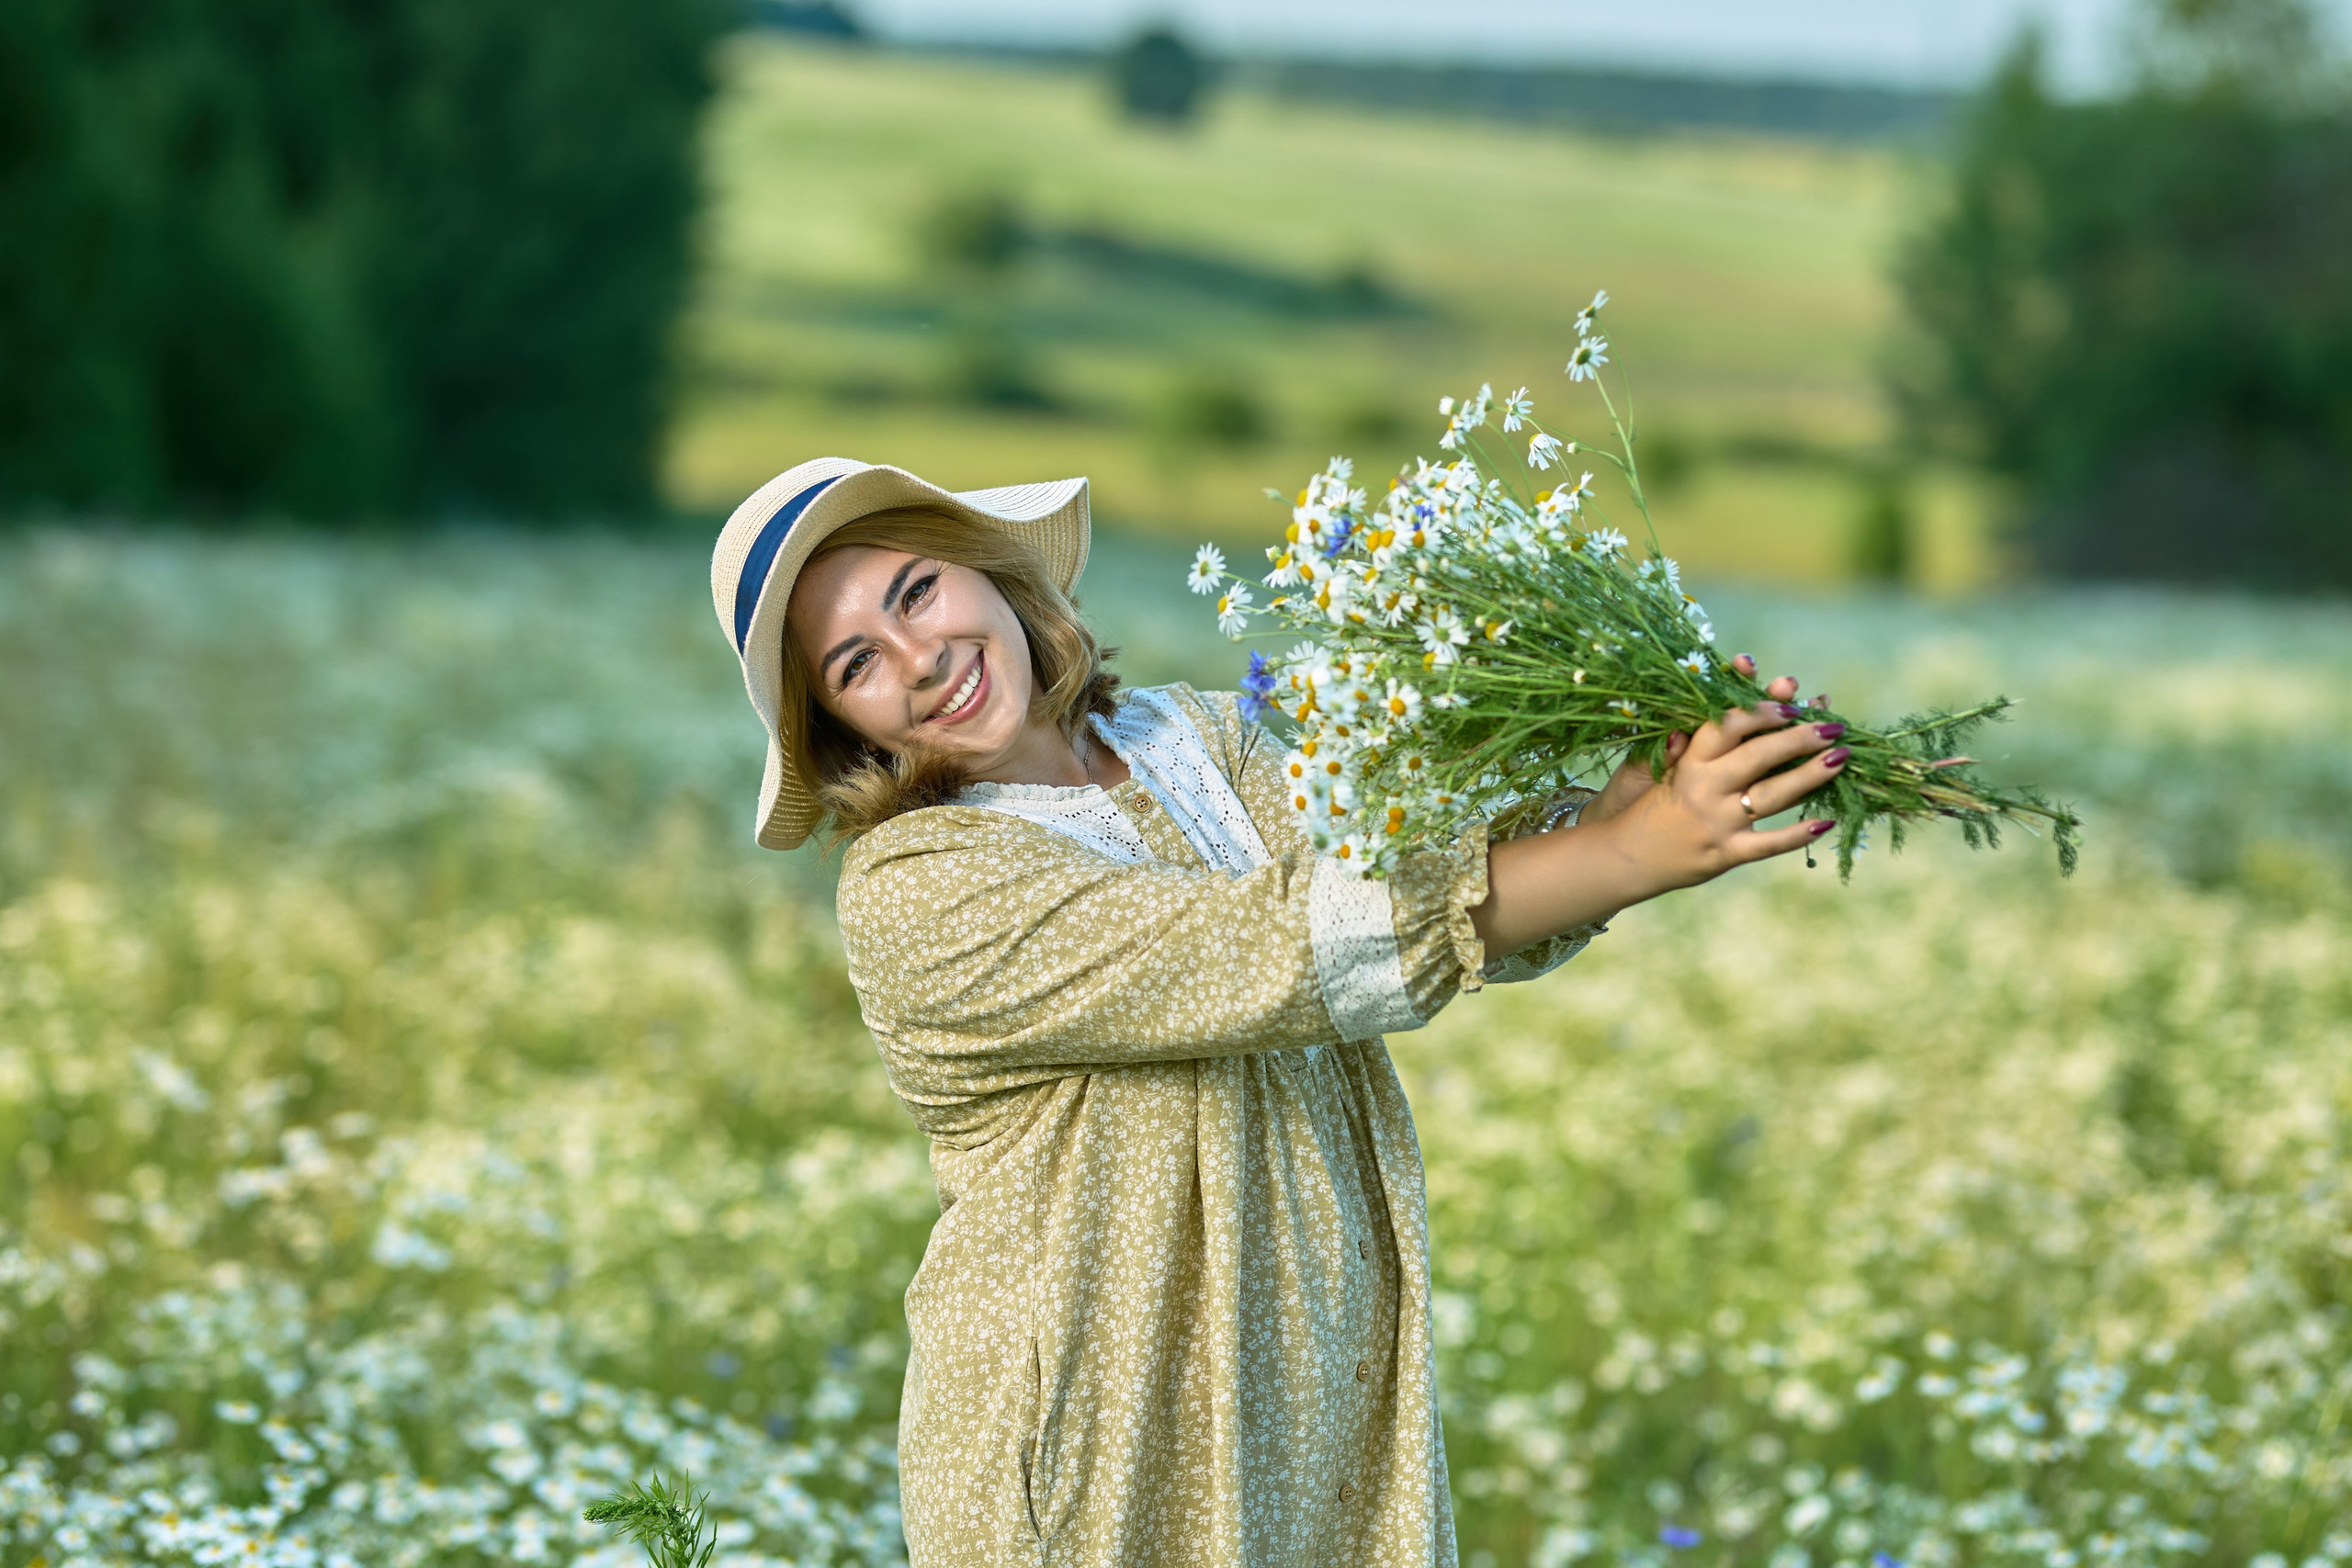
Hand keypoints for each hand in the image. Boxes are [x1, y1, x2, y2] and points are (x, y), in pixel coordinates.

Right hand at [1472, 657, 1843, 953]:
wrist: (1620, 858)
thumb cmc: (1645, 806)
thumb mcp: (1659, 767)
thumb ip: (1689, 742)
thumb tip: (1711, 712)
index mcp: (1688, 762)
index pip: (1729, 725)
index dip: (1762, 710)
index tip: (1790, 701)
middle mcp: (1704, 789)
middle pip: (1760, 755)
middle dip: (1801, 737)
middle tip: (1832, 726)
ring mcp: (1718, 823)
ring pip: (1774, 795)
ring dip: (1811, 776)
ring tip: (1841, 759)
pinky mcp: (1725, 855)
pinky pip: (1770, 844)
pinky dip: (1799, 834)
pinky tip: (1825, 822)